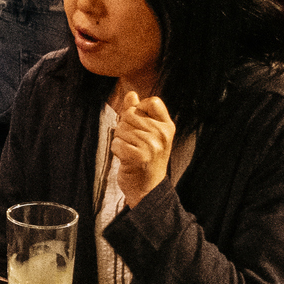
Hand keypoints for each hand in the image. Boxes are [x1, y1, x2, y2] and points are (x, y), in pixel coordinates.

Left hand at [109, 85, 173, 202]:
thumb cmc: (146, 159)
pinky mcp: (139, 157)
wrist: (148, 189)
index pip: (152, 101)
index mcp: (167, 126)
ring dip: (120, 140)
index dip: (139, 108)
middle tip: (133, 143)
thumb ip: (138, 112)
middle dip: (124, 128)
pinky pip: (116, 143)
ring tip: (131, 152)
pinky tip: (126, 159)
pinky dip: (116, 151)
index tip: (139, 124)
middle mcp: (162, 134)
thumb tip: (131, 94)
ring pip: (121, 129)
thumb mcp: (148, 134)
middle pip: (130, 114)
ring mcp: (152, 145)